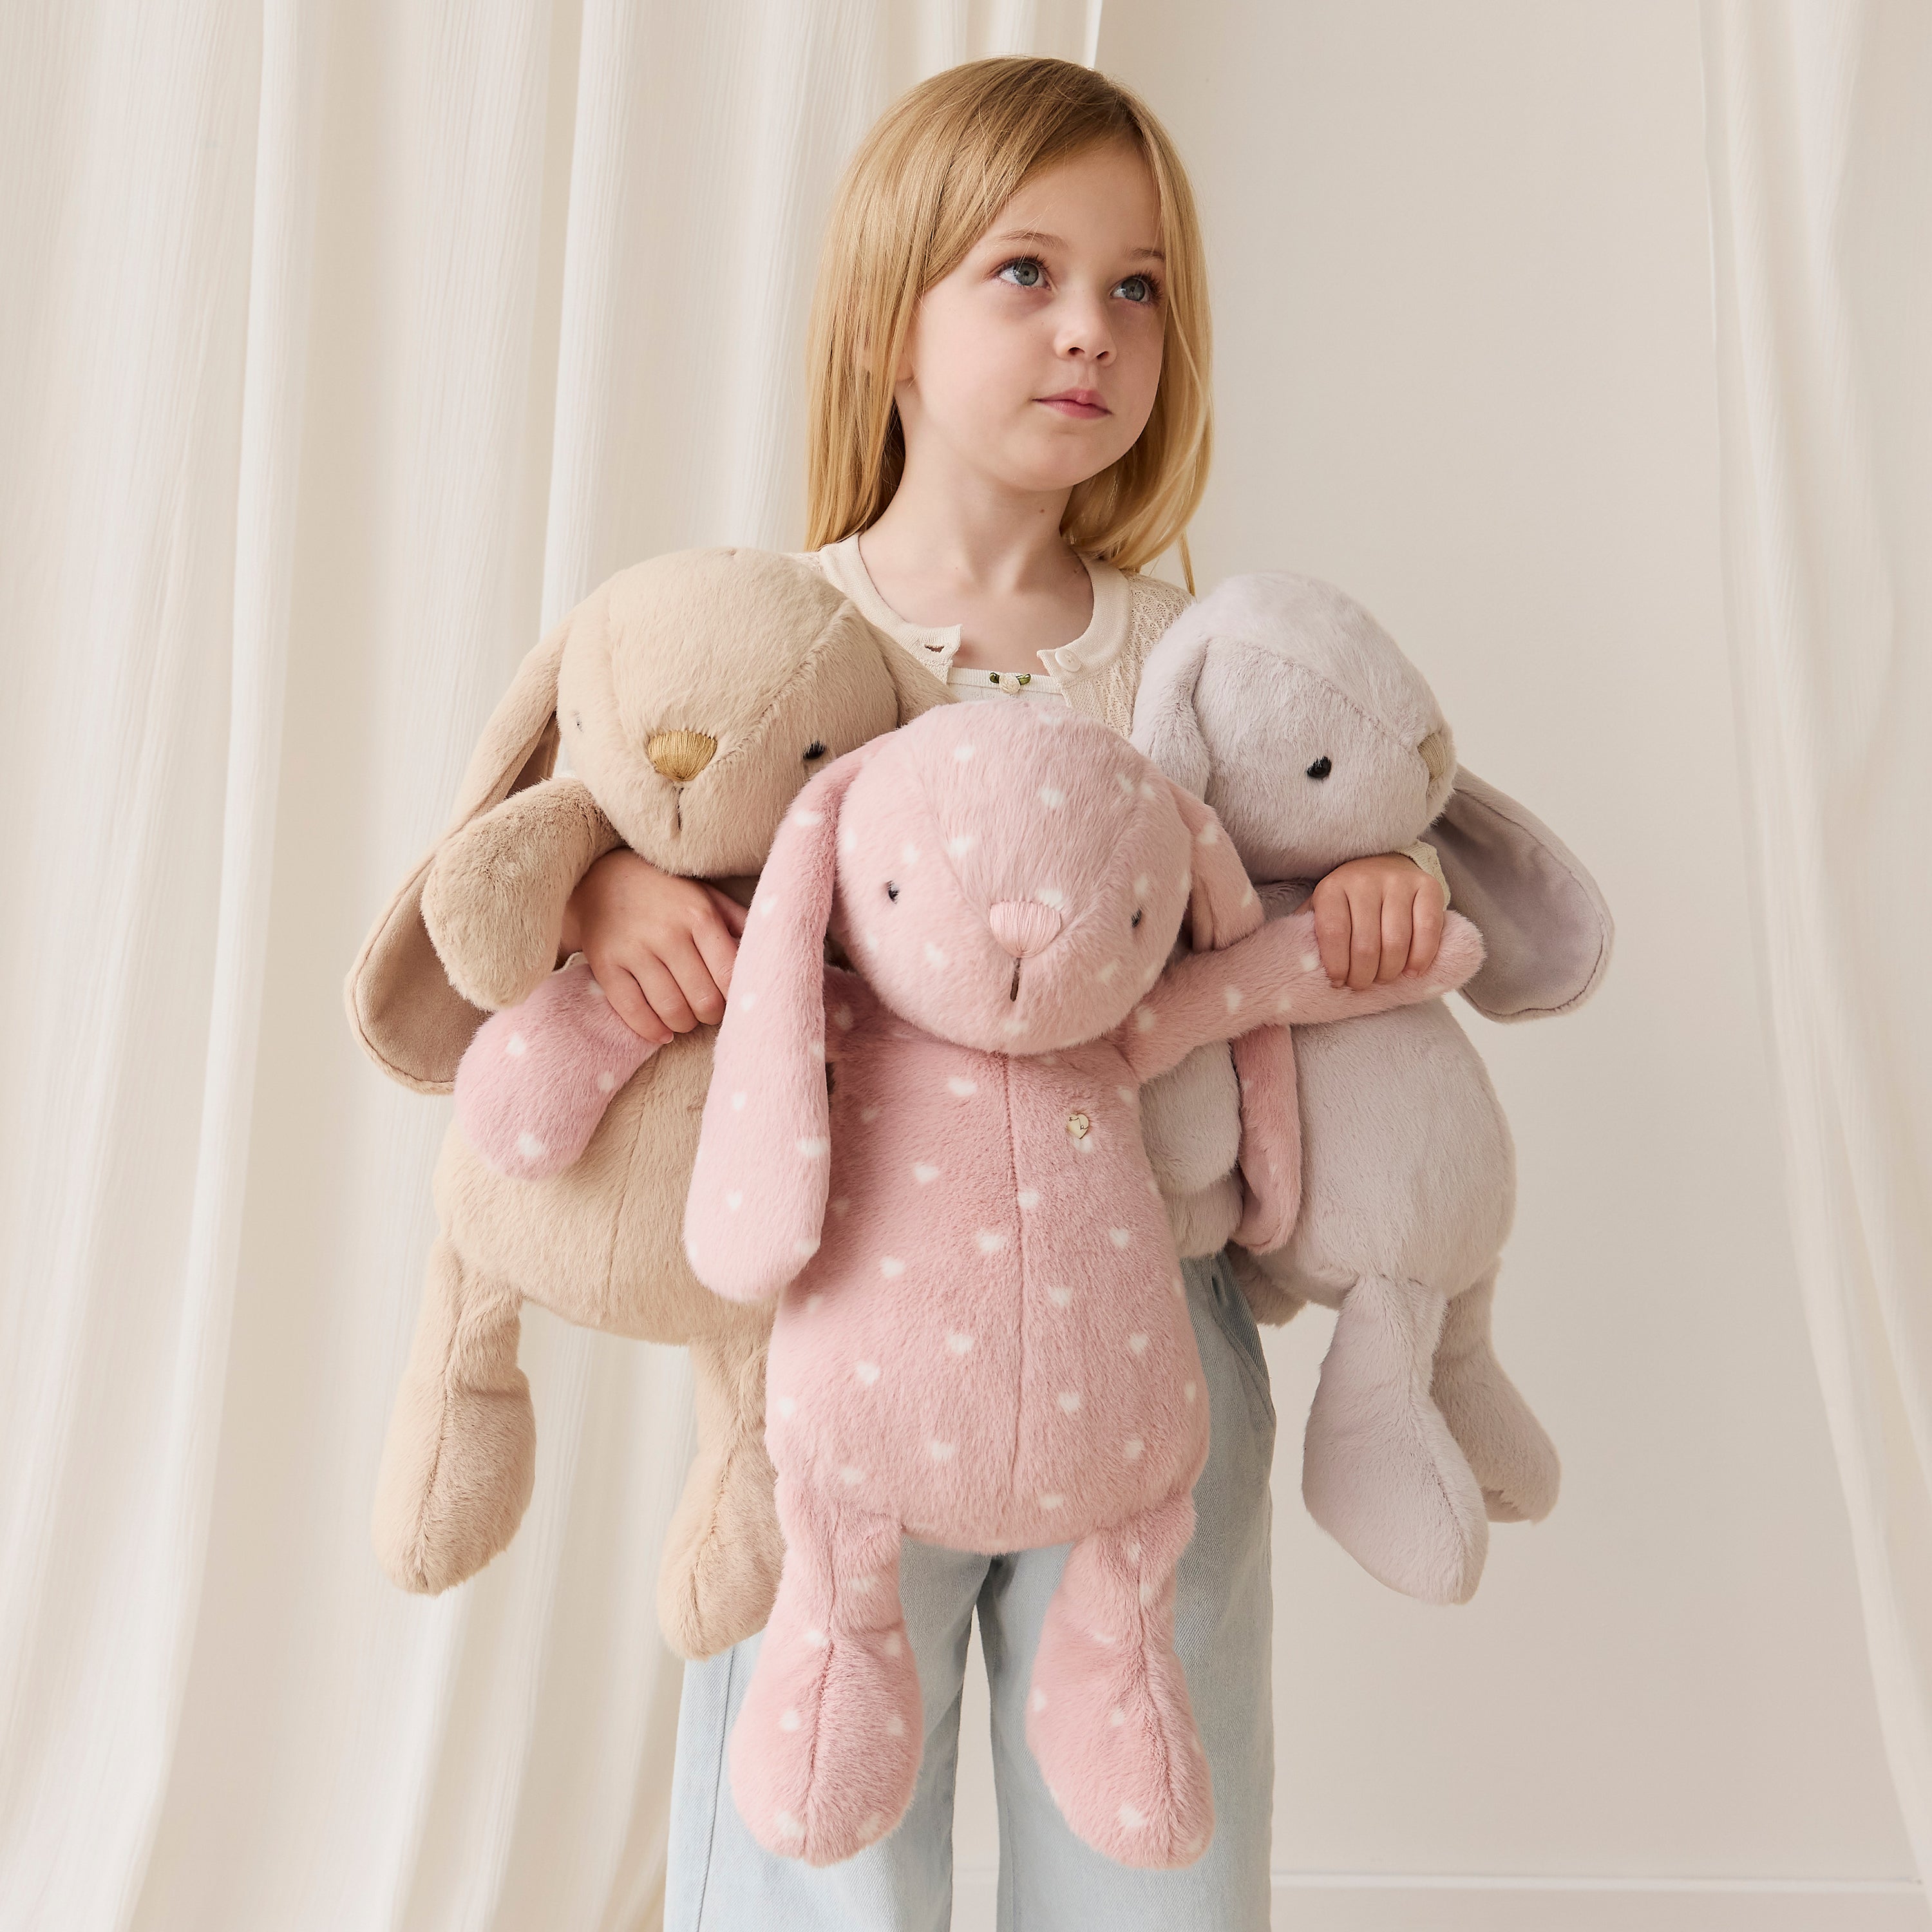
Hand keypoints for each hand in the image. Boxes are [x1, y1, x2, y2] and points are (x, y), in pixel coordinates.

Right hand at [556, 850, 747, 1044]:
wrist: (602, 878)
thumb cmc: (666, 893)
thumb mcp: (707, 896)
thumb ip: (738, 922)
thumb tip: (770, 950)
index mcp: (699, 916)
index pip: (729, 974)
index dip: (736, 998)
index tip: (733, 1000)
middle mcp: (668, 933)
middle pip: (703, 999)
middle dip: (711, 1014)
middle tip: (708, 1010)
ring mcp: (634, 950)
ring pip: (671, 1010)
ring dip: (684, 1024)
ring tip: (686, 1018)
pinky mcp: (606, 965)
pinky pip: (633, 1011)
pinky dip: (652, 1030)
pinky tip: (663, 1031)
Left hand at [1310, 853, 1444, 989]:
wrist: (1385, 862)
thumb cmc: (1349, 898)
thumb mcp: (1322, 907)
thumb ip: (1309, 931)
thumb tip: (1298, 963)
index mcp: (1332, 888)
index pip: (1334, 933)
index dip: (1337, 965)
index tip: (1339, 982)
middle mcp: (1365, 880)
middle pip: (1366, 944)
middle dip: (1363, 975)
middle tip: (1362, 985)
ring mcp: (1398, 882)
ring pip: (1396, 941)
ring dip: (1390, 971)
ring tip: (1384, 979)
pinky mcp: (1428, 886)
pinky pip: (1427, 930)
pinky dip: (1421, 957)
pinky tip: (1412, 971)